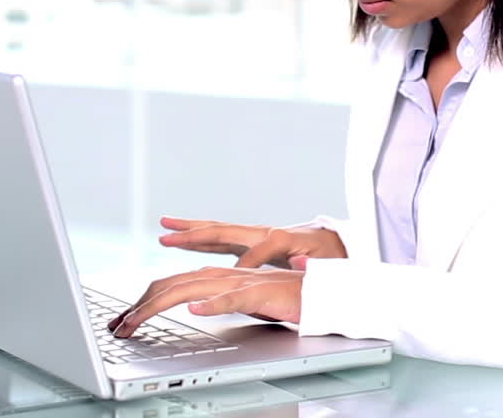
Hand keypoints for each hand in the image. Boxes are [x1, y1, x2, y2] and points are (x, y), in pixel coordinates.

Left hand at [107, 260, 308, 337]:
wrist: (318, 290)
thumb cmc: (281, 296)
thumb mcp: (239, 300)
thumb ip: (215, 299)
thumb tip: (191, 304)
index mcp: (216, 275)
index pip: (170, 284)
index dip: (142, 301)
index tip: (122, 321)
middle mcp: (223, 274)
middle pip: (172, 284)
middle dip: (139, 305)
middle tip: (118, 326)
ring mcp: (240, 282)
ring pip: (192, 289)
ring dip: (161, 304)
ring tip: (137, 319)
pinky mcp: (261, 293)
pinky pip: (234, 298)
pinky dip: (214, 303)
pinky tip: (196, 309)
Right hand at [157, 216, 345, 267]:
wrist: (336, 245)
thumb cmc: (331, 256)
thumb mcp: (324, 260)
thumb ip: (310, 262)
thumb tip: (296, 260)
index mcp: (281, 239)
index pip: (257, 251)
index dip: (247, 263)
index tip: (234, 276)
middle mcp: (263, 233)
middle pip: (225, 230)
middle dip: (196, 233)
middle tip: (168, 233)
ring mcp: (255, 237)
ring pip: (217, 231)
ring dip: (190, 230)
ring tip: (165, 227)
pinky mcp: (252, 243)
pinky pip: (220, 239)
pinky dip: (200, 238)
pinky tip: (184, 239)